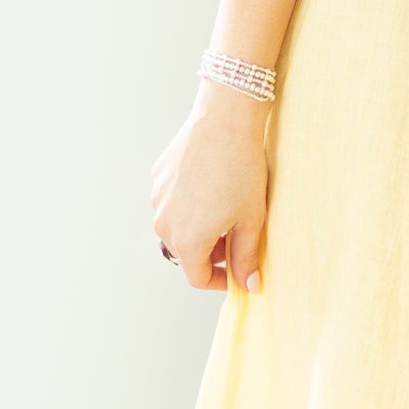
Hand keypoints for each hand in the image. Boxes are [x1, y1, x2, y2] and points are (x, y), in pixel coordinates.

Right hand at [151, 82, 270, 291]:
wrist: (225, 122)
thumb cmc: (242, 171)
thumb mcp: (251, 219)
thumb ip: (246, 257)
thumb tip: (249, 286)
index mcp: (187, 241)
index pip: (198, 277)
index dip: (219, 280)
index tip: (235, 273)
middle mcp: (164, 224)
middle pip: (185, 252)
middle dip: (209, 253)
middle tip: (236, 237)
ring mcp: (157, 199)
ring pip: (176, 226)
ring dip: (197, 228)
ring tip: (224, 210)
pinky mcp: (157, 178)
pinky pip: (171, 201)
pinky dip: (188, 204)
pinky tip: (211, 187)